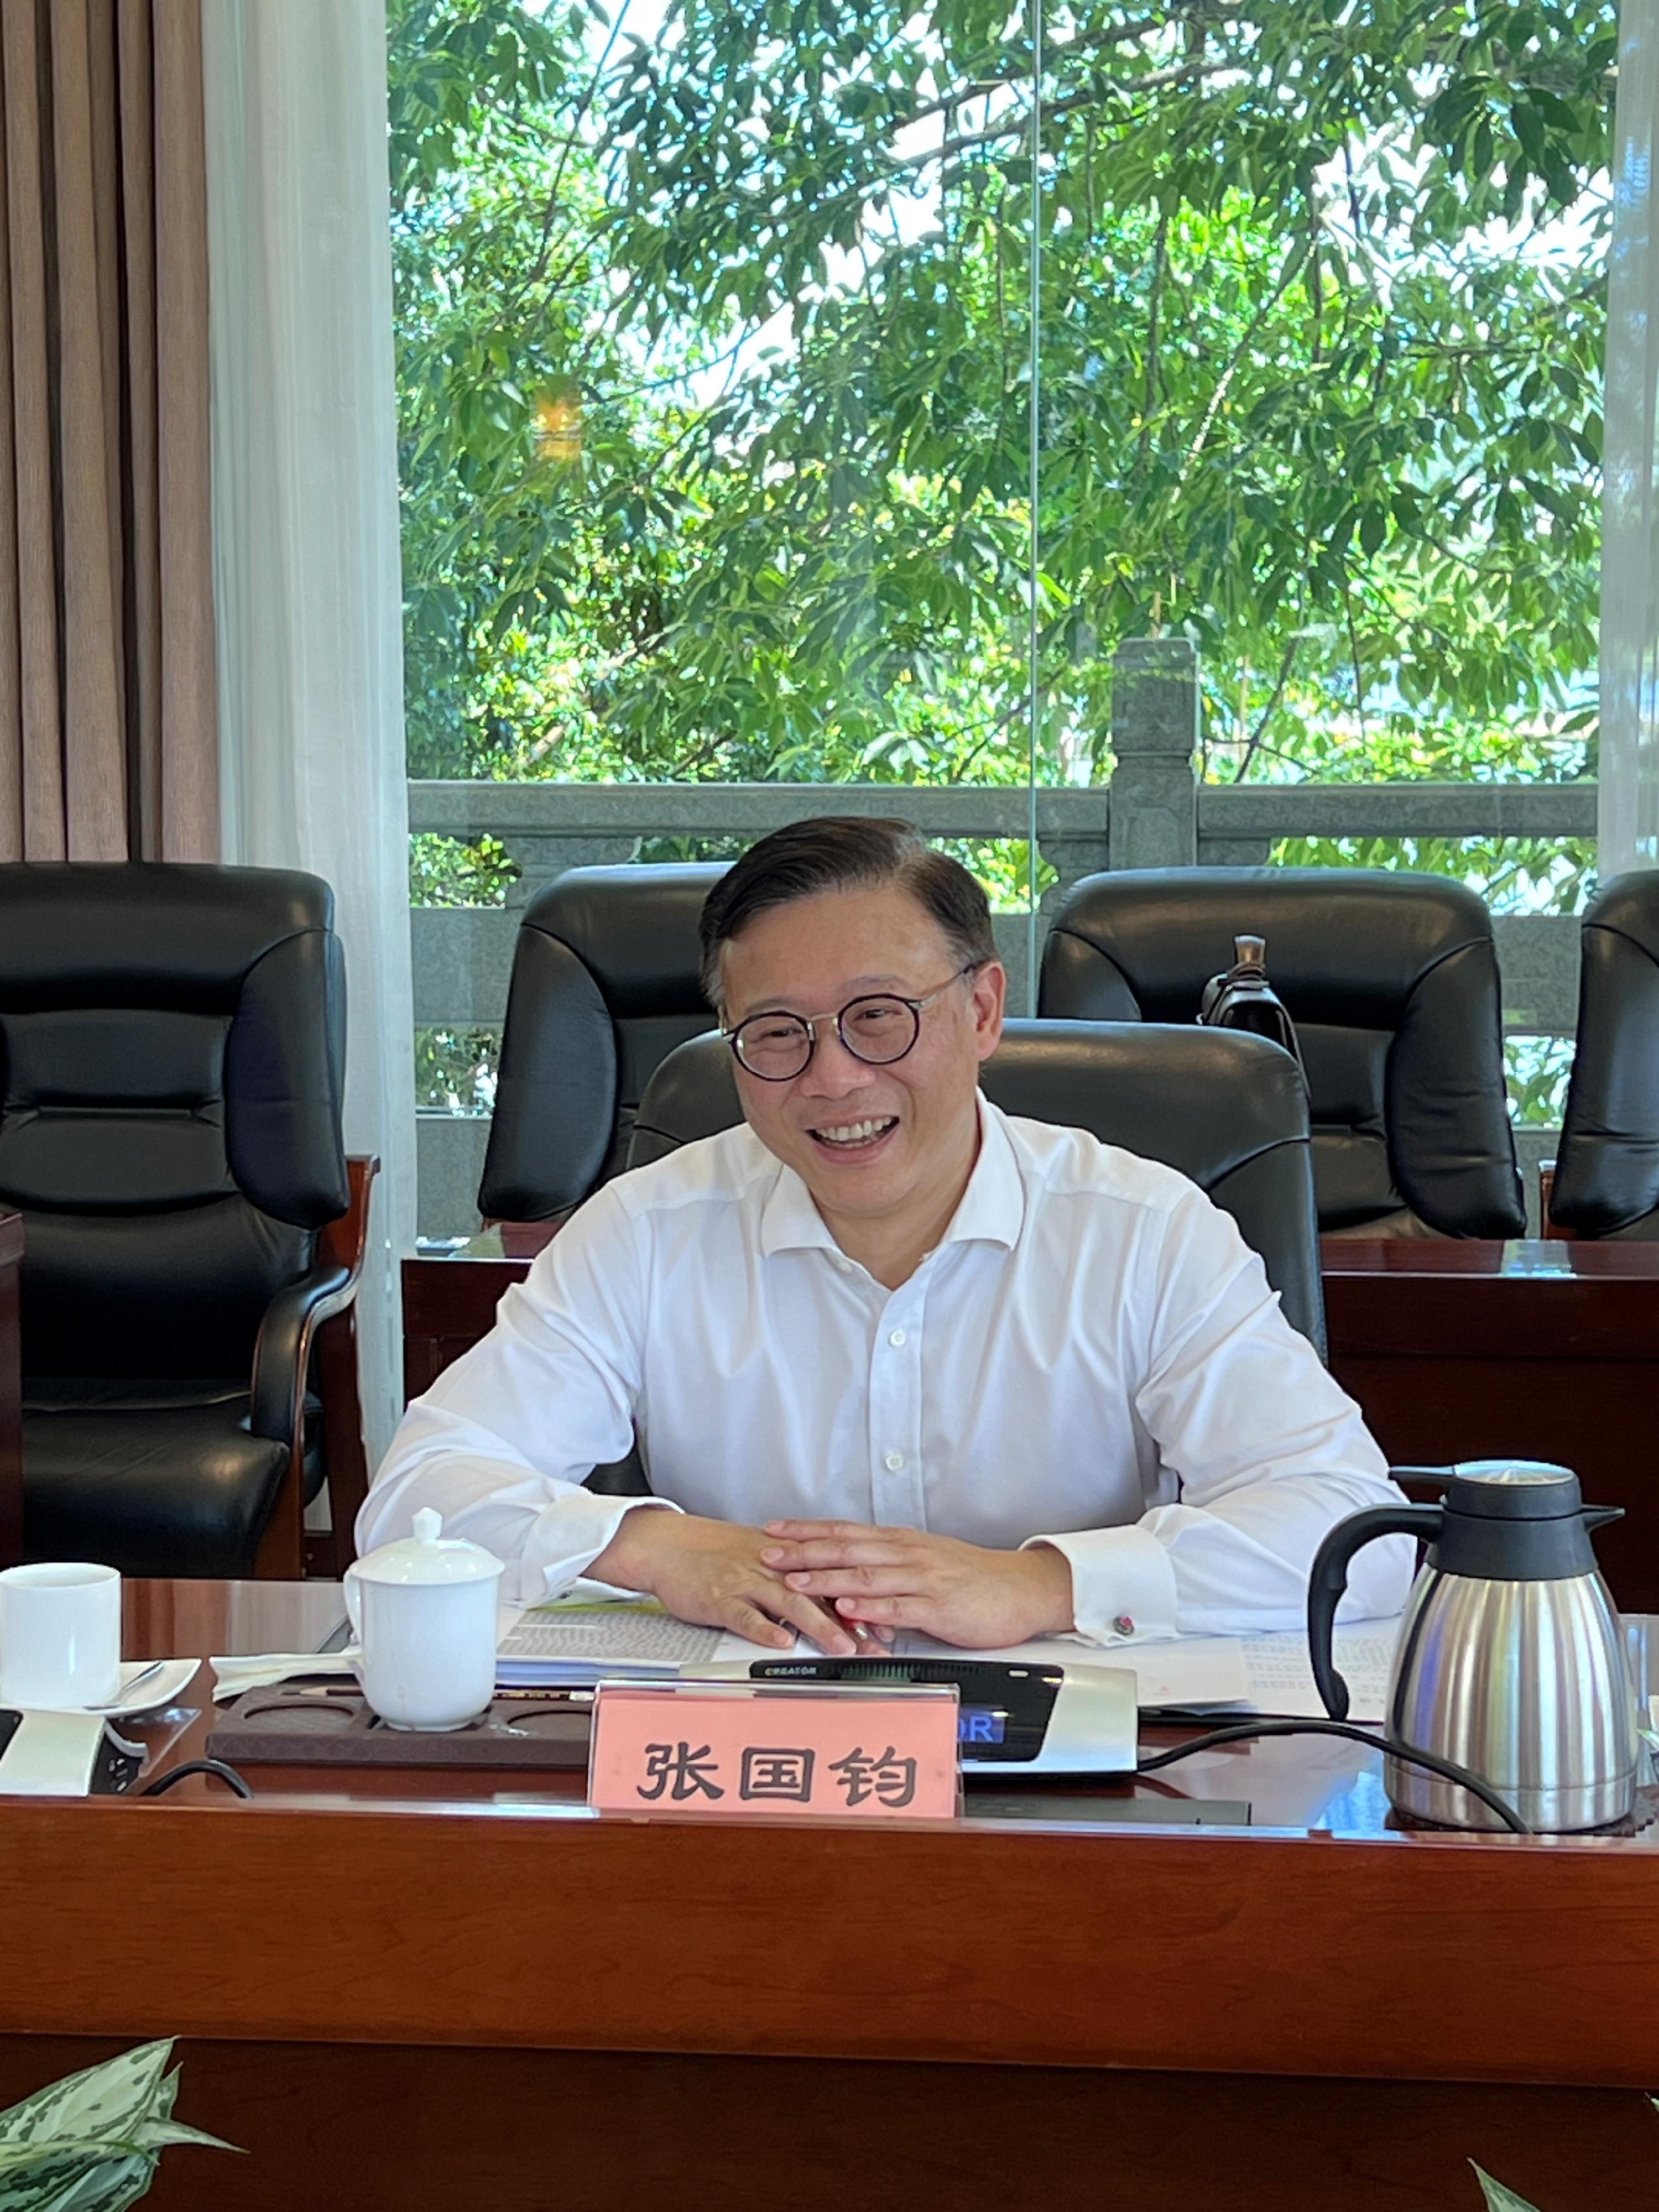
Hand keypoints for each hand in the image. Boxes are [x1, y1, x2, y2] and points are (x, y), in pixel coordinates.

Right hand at [589, 1508, 861, 1653]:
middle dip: (853, 1618)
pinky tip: (780, 1642)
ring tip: (842, 1646)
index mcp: (788, 1559)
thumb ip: (801, 1582)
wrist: (673, 1546)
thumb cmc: (719, 1556)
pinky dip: (763, 1628)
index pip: (835, 1579)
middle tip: (879, 1641)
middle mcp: (773, 1568)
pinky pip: (744, 1614)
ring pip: (789, 1602)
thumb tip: (840, 1605)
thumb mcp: (765, 1562)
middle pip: (821, 1592)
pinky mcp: (720, 1597)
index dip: (865, 1600)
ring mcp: (747, 1582)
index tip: (892, 1622)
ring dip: (819, 1625)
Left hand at [760, 1521, 1074, 1648]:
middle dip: (804, 1550)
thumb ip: (888, 1570)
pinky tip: (849, 1609)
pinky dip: (871, 1606)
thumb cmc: (974, 1580)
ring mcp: (923, 1579)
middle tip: (768, 1552)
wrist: (1021, 1589)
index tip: (774, 1528)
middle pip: (847, 1548)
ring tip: (796, 1580)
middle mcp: (907, 1554)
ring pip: (868, 1575)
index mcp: (901, 1543)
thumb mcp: (926, 1564)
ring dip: (828, 1577)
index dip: (807, 1529)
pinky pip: (899, 1606)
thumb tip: (852, 1580)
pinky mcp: (939, 1606)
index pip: (845, 1531)